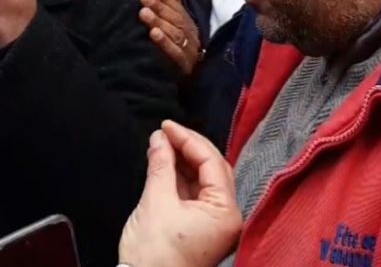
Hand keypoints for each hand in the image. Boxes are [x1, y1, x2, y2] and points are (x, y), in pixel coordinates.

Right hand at [119, 121, 241, 266]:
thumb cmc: (153, 255)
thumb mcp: (155, 202)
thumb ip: (161, 165)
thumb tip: (159, 138)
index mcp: (225, 212)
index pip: (212, 162)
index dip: (188, 140)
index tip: (166, 126)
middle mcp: (227, 218)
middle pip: (213, 170)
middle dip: (189, 148)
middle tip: (165, 131)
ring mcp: (215, 224)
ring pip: (203, 181)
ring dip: (183, 161)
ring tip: (161, 144)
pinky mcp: (200, 229)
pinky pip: (194, 195)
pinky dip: (180, 178)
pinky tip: (165, 164)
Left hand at [140, 0, 201, 74]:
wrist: (192, 83)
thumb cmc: (181, 50)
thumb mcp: (178, 26)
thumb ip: (174, 5)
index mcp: (190, 26)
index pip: (179, 9)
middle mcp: (192, 36)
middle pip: (177, 20)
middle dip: (160, 7)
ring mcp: (189, 52)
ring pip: (176, 34)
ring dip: (159, 22)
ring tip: (144, 13)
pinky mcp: (183, 67)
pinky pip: (175, 53)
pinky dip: (164, 43)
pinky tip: (153, 34)